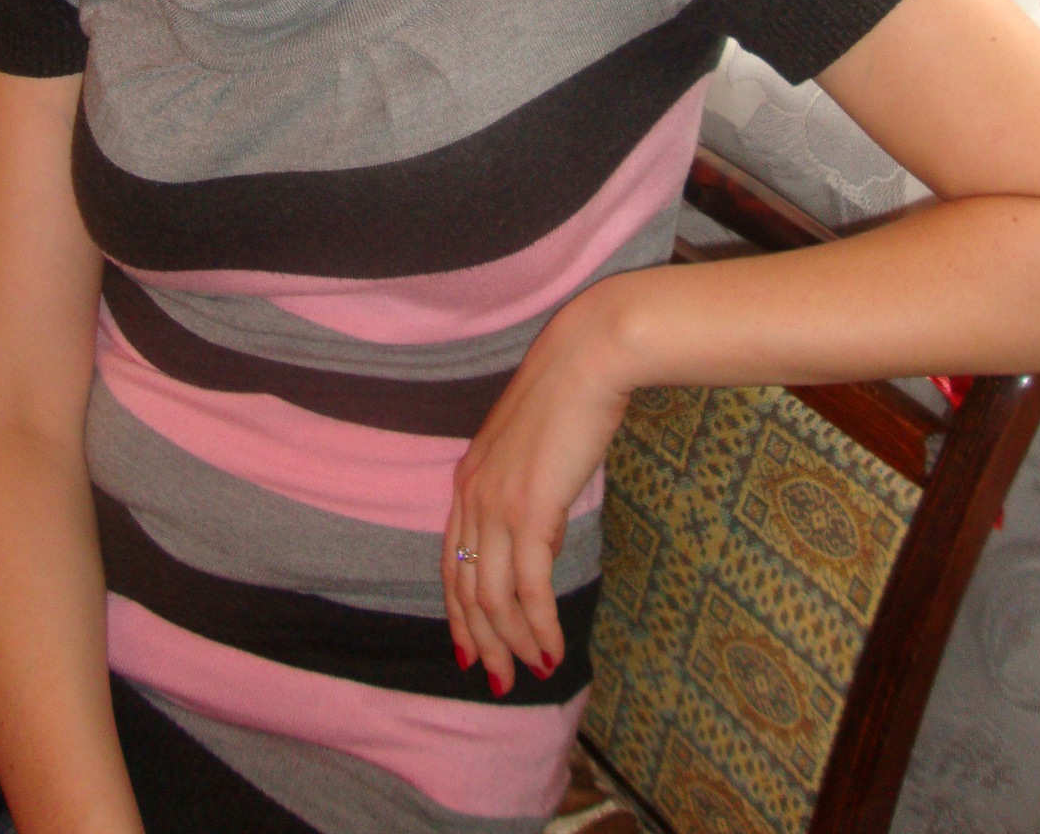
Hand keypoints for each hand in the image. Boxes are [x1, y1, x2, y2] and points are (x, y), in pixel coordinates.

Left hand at [442, 276, 634, 694]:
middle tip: (500, 680)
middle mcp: (472, 495)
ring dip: (514, 642)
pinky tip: (553, 650)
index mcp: (468, 479)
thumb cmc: (571, 396)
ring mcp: (497, 505)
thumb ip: (527, 491)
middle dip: (482, 640)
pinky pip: (529, 589)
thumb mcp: (534, 448)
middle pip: (466, 588)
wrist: (588, 358)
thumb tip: (542, 535)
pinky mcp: (530, 512)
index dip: (458, 611)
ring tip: (534, 672)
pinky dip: (539, 626)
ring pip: (494, 597)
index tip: (470, 649)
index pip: (451, 561)